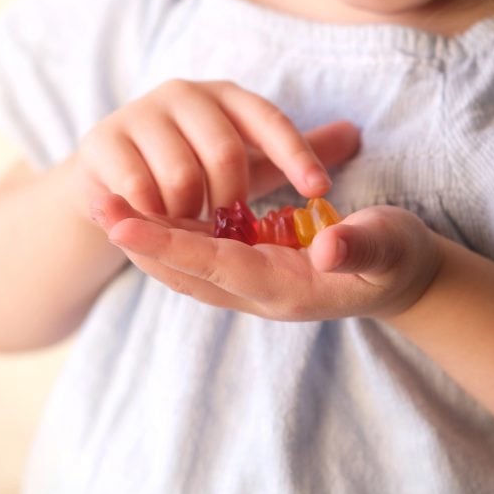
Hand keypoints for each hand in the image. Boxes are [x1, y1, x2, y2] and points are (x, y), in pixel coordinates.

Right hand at [68, 79, 359, 221]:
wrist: (113, 172)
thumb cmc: (195, 165)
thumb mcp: (249, 157)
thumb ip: (297, 149)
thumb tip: (356, 133)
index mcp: (225, 95)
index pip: (269, 120)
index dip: (296, 154)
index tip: (321, 191)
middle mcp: (183, 94)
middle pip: (225, 152)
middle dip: (234, 199)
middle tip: (233, 226)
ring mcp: (139, 114)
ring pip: (181, 176)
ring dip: (193, 215)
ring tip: (192, 225)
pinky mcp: (102, 142)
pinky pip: (137, 189)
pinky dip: (156, 217)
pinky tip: (161, 224)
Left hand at [91, 193, 443, 321]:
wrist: (400, 280)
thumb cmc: (397, 258)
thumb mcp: (389, 248)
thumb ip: (359, 248)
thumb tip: (325, 249)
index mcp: (288, 288)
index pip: (217, 267)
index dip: (169, 244)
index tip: (121, 223)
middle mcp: (260, 291)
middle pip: (186, 271)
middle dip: (139, 240)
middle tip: (93, 202)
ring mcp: (254, 283)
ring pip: (186, 265)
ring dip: (145, 237)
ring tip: (103, 201)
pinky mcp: (252, 268)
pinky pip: (199, 256)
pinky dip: (168, 234)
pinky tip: (144, 207)